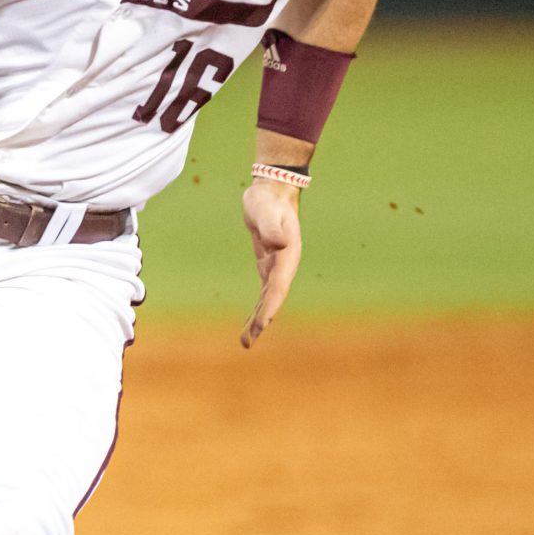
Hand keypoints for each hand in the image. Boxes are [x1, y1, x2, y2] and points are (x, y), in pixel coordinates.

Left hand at [238, 177, 302, 348]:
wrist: (272, 191)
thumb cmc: (269, 200)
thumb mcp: (267, 211)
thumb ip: (272, 227)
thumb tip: (278, 243)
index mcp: (287, 258)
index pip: (277, 288)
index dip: (269, 307)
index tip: (261, 324)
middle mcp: (284, 266)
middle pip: (272, 299)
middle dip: (261, 321)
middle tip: (248, 343)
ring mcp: (277, 267)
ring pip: (268, 299)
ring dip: (258, 319)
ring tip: (246, 342)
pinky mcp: (268, 264)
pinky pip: (264, 291)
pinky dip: (258, 306)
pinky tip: (251, 320)